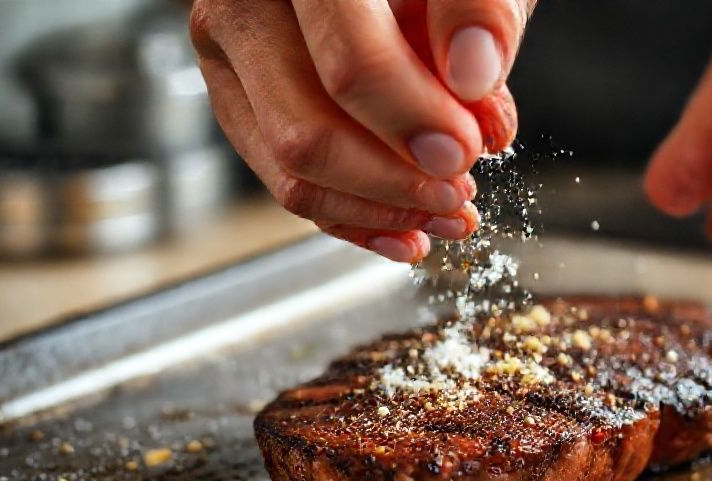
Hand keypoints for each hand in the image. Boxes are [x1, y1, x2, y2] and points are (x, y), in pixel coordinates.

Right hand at [189, 0, 533, 261]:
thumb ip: (479, 9)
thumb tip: (474, 76)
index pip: (351, 62)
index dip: (413, 121)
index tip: (465, 150)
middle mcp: (247, 6)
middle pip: (305, 134)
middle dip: (394, 182)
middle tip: (458, 191)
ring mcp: (232, 56)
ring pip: (291, 169)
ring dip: (379, 210)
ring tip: (447, 212)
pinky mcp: (240, 99)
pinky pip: (286, 181)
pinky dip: (354, 216)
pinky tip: (406, 228)